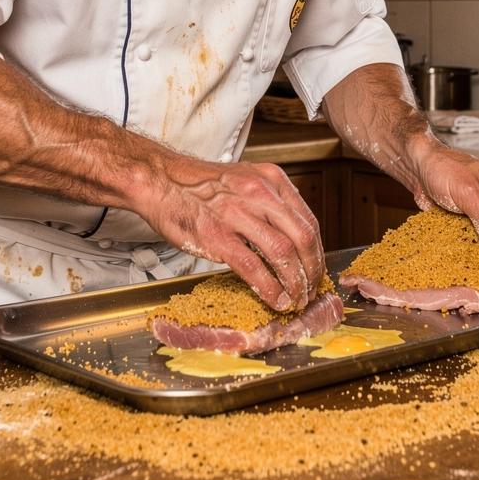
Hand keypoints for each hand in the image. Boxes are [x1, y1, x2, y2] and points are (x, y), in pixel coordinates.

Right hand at [135, 155, 324, 311]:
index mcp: (270, 180)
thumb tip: (290, 235)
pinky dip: (269, 287)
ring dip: (295, 283)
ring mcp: (238, 214)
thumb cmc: (199, 185)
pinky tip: (274, 299)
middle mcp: (259, 193)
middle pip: (303, 237)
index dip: (318, 252)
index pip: (308, 220)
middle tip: (311, 290)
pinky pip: (253, 267)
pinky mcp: (217, 235)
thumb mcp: (244, 180)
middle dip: (313, 270)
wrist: (160, 181)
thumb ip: (269, 202)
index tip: (316, 270)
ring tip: (295, 299)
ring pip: (283, 253)